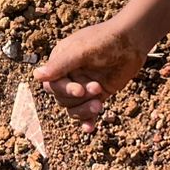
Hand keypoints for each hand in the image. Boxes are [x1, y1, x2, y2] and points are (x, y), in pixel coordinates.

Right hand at [32, 19, 146, 131]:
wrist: (132, 41)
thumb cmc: (105, 40)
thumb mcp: (82, 51)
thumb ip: (60, 65)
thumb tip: (36, 76)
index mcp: (60, 61)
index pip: (52, 84)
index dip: (64, 90)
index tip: (81, 90)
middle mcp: (69, 74)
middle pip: (62, 99)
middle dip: (78, 99)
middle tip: (97, 88)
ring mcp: (83, 85)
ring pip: (73, 108)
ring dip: (84, 110)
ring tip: (99, 104)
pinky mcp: (97, 94)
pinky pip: (88, 111)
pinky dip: (88, 120)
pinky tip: (90, 128)